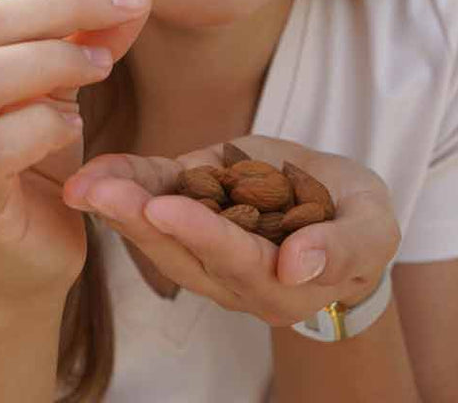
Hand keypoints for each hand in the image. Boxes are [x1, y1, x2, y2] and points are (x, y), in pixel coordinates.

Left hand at [61, 136, 398, 326]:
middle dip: (137, 221)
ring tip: (85, 182)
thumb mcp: (371, 227)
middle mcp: (232, 280)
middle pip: (180, 253)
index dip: (202, 234)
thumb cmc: (358, 219)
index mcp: (281, 286)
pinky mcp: (187, 213)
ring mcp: (204, 250)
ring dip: (117, 208)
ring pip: (155, 234)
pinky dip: (124, 184)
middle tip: (99, 193)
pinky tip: (93, 172)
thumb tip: (297, 265)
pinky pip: (152, 200)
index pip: (237, 260)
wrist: (338, 210)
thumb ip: (342, 248)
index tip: (164, 208)